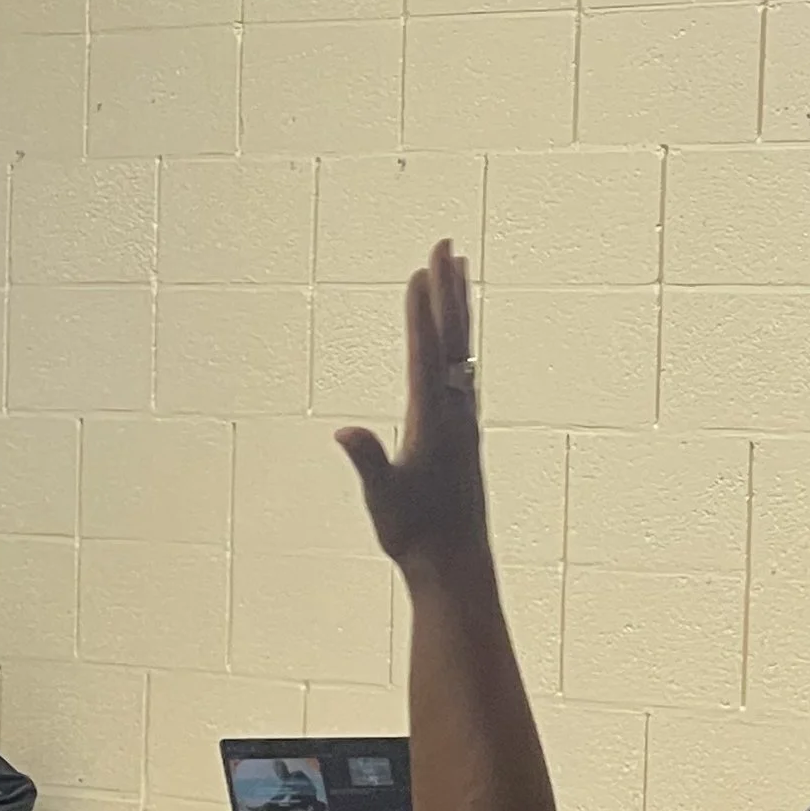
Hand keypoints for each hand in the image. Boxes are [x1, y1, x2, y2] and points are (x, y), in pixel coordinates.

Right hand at [336, 244, 489, 578]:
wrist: (456, 564)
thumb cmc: (415, 534)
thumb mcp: (383, 499)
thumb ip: (367, 462)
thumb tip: (345, 432)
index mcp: (433, 421)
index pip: (427, 354)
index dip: (421, 313)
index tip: (420, 273)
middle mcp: (455, 412)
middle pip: (453, 338)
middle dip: (448, 290)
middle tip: (448, 245)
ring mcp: (463, 420)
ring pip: (463, 349)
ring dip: (458, 307)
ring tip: (457, 271)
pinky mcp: (463, 431)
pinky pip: (462, 369)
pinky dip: (458, 340)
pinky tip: (456, 339)